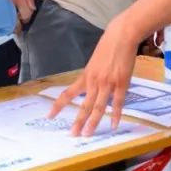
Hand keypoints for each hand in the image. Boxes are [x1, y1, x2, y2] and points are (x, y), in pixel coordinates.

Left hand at [48, 15, 139, 135]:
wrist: (121, 36)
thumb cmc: (108, 47)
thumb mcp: (94, 62)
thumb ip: (92, 76)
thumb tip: (90, 87)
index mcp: (85, 76)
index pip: (68, 93)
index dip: (58, 105)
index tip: (49, 115)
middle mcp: (94, 81)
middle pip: (84, 105)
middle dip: (78, 121)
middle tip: (73, 134)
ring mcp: (107, 83)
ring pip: (98, 107)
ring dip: (93, 122)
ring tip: (88, 134)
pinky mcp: (121, 83)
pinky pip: (117, 103)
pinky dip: (115, 115)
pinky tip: (113, 125)